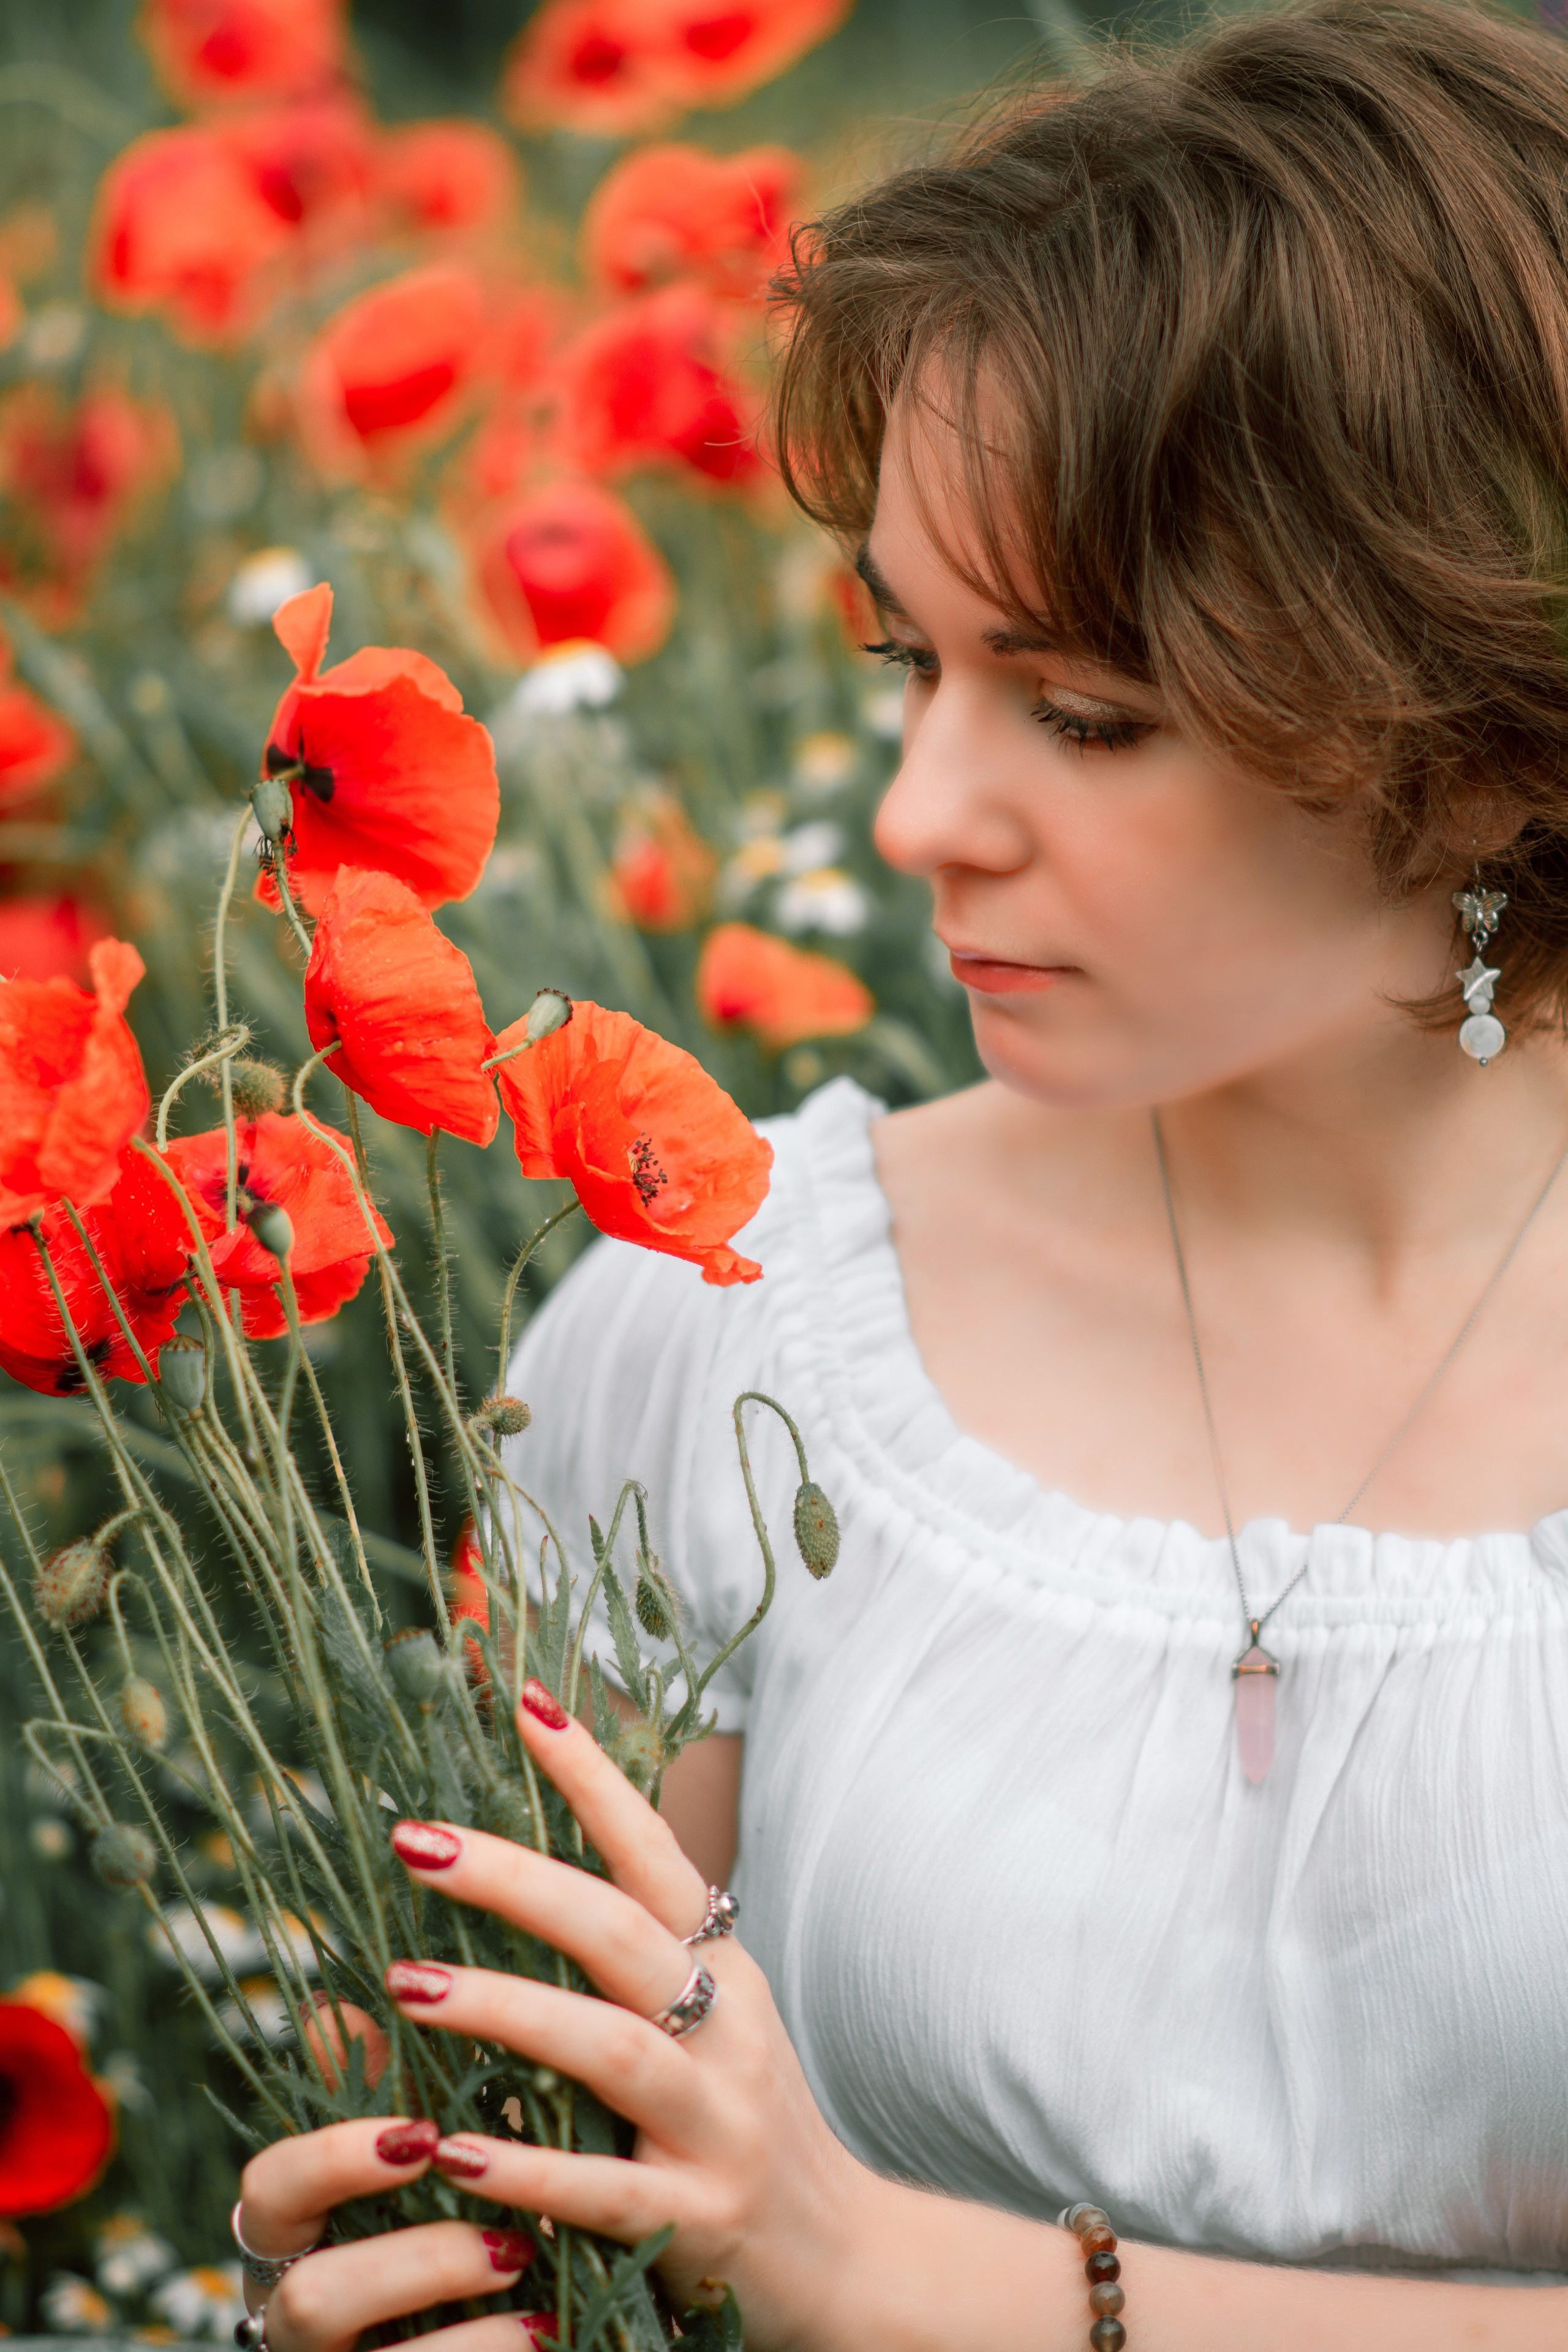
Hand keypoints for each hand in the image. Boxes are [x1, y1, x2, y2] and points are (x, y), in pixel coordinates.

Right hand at [235, 2115, 548, 2351]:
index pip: (270, 2189)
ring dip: (468, 2318)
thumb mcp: (407, 2155)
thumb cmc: (428, 2211)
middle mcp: (299, 2317)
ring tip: (533, 2269)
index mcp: (297, 2235)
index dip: (334, 2160)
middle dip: (417, 2263)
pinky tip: (553, 2326)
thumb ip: (377, 2090)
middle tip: (507, 2231)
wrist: (476, 2319)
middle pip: (311, 2298)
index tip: (423, 2132)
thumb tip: (337, 2007)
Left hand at [368, 1677, 870, 2347]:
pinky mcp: (702, 2220)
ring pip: (613, 2049)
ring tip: (407, 1984)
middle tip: (416, 1840)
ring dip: (508, 2011)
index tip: (526, 1703)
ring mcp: (720, 2125)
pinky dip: (529, 2169)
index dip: (595, 1780)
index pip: (656, 1853)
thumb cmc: (743, 2124)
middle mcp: (727, 2030)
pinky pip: (607, 2190)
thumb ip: (617, 1964)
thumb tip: (503, 1876)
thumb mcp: (703, 2026)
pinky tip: (452, 2150)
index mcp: (720, 1970)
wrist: (847, 2263)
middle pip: (620, 1931)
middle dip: (516, 1878)